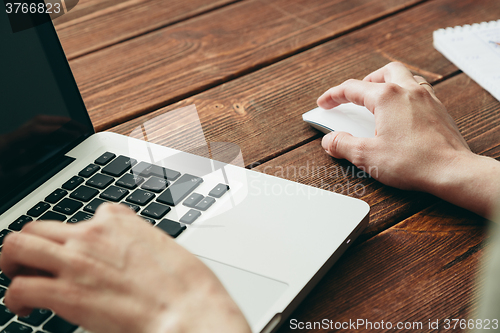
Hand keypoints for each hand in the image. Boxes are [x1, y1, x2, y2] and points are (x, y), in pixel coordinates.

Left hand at [0, 204, 250, 332]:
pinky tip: (28, 309)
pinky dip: (16, 298)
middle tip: (30, 263)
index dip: (74, 238)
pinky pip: (20, 288)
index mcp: (117, 218)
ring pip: (17, 246)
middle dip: (28, 246)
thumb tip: (127, 253)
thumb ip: (134, 242)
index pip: (80, 218)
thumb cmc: (184, 283)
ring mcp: (77, 260)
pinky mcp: (67, 293)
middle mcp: (92, 233)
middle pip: (37, 226)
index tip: (76, 254)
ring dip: (12, 263)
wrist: (188, 308)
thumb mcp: (161, 245)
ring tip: (18, 279)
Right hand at [317, 62, 499, 217]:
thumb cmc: (413, 162)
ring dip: (388, 82)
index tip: (324, 103)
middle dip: (366, 80)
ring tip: (378, 97)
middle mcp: (408, 91)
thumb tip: (329, 140)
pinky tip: (402, 110)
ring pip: (405, 76)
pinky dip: (406, 93)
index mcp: (387, 97)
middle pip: (384, 72)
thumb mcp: (367, 156)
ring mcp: (427, 98)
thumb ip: (343, 144)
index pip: (352, 89)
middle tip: (355, 95)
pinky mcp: (439, 110)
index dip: (333, 95)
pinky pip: (420, 90)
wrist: (452, 171)